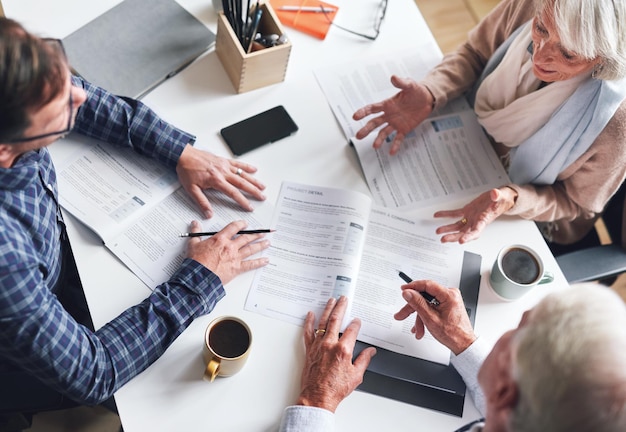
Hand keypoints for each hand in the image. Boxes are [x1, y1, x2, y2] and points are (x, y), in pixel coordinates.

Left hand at [176, 145, 265, 217]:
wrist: (183, 155)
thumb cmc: (187, 170)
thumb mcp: (191, 189)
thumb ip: (201, 202)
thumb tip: (208, 213)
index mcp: (216, 181)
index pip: (233, 193)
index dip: (243, 201)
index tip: (249, 207)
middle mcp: (223, 172)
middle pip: (242, 183)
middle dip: (254, 191)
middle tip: (262, 197)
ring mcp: (224, 165)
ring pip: (243, 174)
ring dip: (254, 180)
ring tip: (262, 186)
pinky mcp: (223, 160)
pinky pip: (238, 163)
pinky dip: (246, 166)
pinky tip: (254, 169)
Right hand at [185, 220, 268, 284]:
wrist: (199, 276)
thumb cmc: (196, 262)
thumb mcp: (193, 244)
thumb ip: (196, 232)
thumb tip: (195, 223)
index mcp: (220, 239)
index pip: (233, 228)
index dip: (241, 224)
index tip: (245, 224)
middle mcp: (230, 247)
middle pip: (246, 238)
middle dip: (255, 234)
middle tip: (263, 232)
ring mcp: (235, 257)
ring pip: (251, 249)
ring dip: (260, 245)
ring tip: (267, 242)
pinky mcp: (237, 268)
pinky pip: (251, 264)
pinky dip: (259, 262)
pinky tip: (266, 260)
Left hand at [296, 296, 375, 412]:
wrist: (318, 397)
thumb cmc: (335, 389)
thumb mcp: (356, 376)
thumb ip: (364, 360)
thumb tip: (370, 351)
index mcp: (343, 350)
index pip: (352, 330)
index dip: (356, 324)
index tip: (357, 320)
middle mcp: (330, 344)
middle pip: (336, 320)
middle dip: (341, 306)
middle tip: (343, 298)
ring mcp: (318, 346)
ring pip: (323, 322)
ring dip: (327, 309)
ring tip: (330, 301)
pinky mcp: (310, 350)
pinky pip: (308, 332)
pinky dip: (309, 322)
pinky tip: (310, 314)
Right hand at [352, 76, 432, 154]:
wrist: (427, 99)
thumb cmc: (416, 91)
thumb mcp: (410, 85)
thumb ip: (401, 82)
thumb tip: (393, 77)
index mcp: (387, 104)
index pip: (372, 109)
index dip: (363, 112)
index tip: (355, 116)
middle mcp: (389, 115)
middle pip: (374, 123)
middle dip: (366, 129)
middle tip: (358, 136)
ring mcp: (395, 123)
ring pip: (384, 132)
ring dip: (379, 139)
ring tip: (375, 146)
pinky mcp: (404, 129)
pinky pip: (398, 138)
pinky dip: (395, 145)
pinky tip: (391, 152)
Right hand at [394, 280, 475, 354]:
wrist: (463, 344)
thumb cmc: (453, 334)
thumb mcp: (430, 319)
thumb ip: (417, 303)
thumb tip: (408, 292)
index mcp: (449, 295)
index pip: (427, 285)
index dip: (413, 286)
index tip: (403, 289)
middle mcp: (450, 295)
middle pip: (425, 296)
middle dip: (413, 308)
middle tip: (402, 315)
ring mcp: (449, 300)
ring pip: (427, 304)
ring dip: (419, 317)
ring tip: (417, 329)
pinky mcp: (448, 305)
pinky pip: (432, 307)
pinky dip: (425, 316)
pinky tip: (421, 327)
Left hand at [433, 187, 516, 243]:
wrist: (500, 199)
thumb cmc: (502, 200)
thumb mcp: (501, 196)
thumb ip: (497, 196)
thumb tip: (494, 194)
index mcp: (484, 220)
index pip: (476, 232)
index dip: (468, 237)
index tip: (461, 241)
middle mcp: (476, 221)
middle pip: (463, 232)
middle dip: (453, 237)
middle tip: (444, 239)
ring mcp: (471, 217)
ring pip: (457, 226)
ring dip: (448, 229)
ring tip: (438, 231)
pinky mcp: (467, 211)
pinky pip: (455, 214)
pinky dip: (446, 215)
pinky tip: (438, 215)